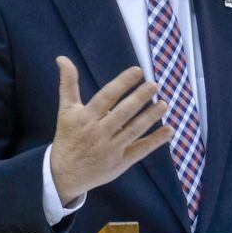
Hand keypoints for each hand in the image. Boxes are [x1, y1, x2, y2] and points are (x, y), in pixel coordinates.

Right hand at [49, 57, 172, 204]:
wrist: (64, 174)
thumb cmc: (68, 137)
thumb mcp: (66, 110)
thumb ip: (68, 84)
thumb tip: (62, 58)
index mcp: (86, 118)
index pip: (107, 97)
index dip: (122, 83)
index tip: (137, 71)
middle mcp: (99, 133)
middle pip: (123, 113)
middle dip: (139, 98)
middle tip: (154, 84)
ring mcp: (111, 149)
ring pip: (134, 130)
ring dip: (150, 117)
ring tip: (164, 104)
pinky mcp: (121, 162)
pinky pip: (141, 150)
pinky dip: (156, 141)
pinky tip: (169, 130)